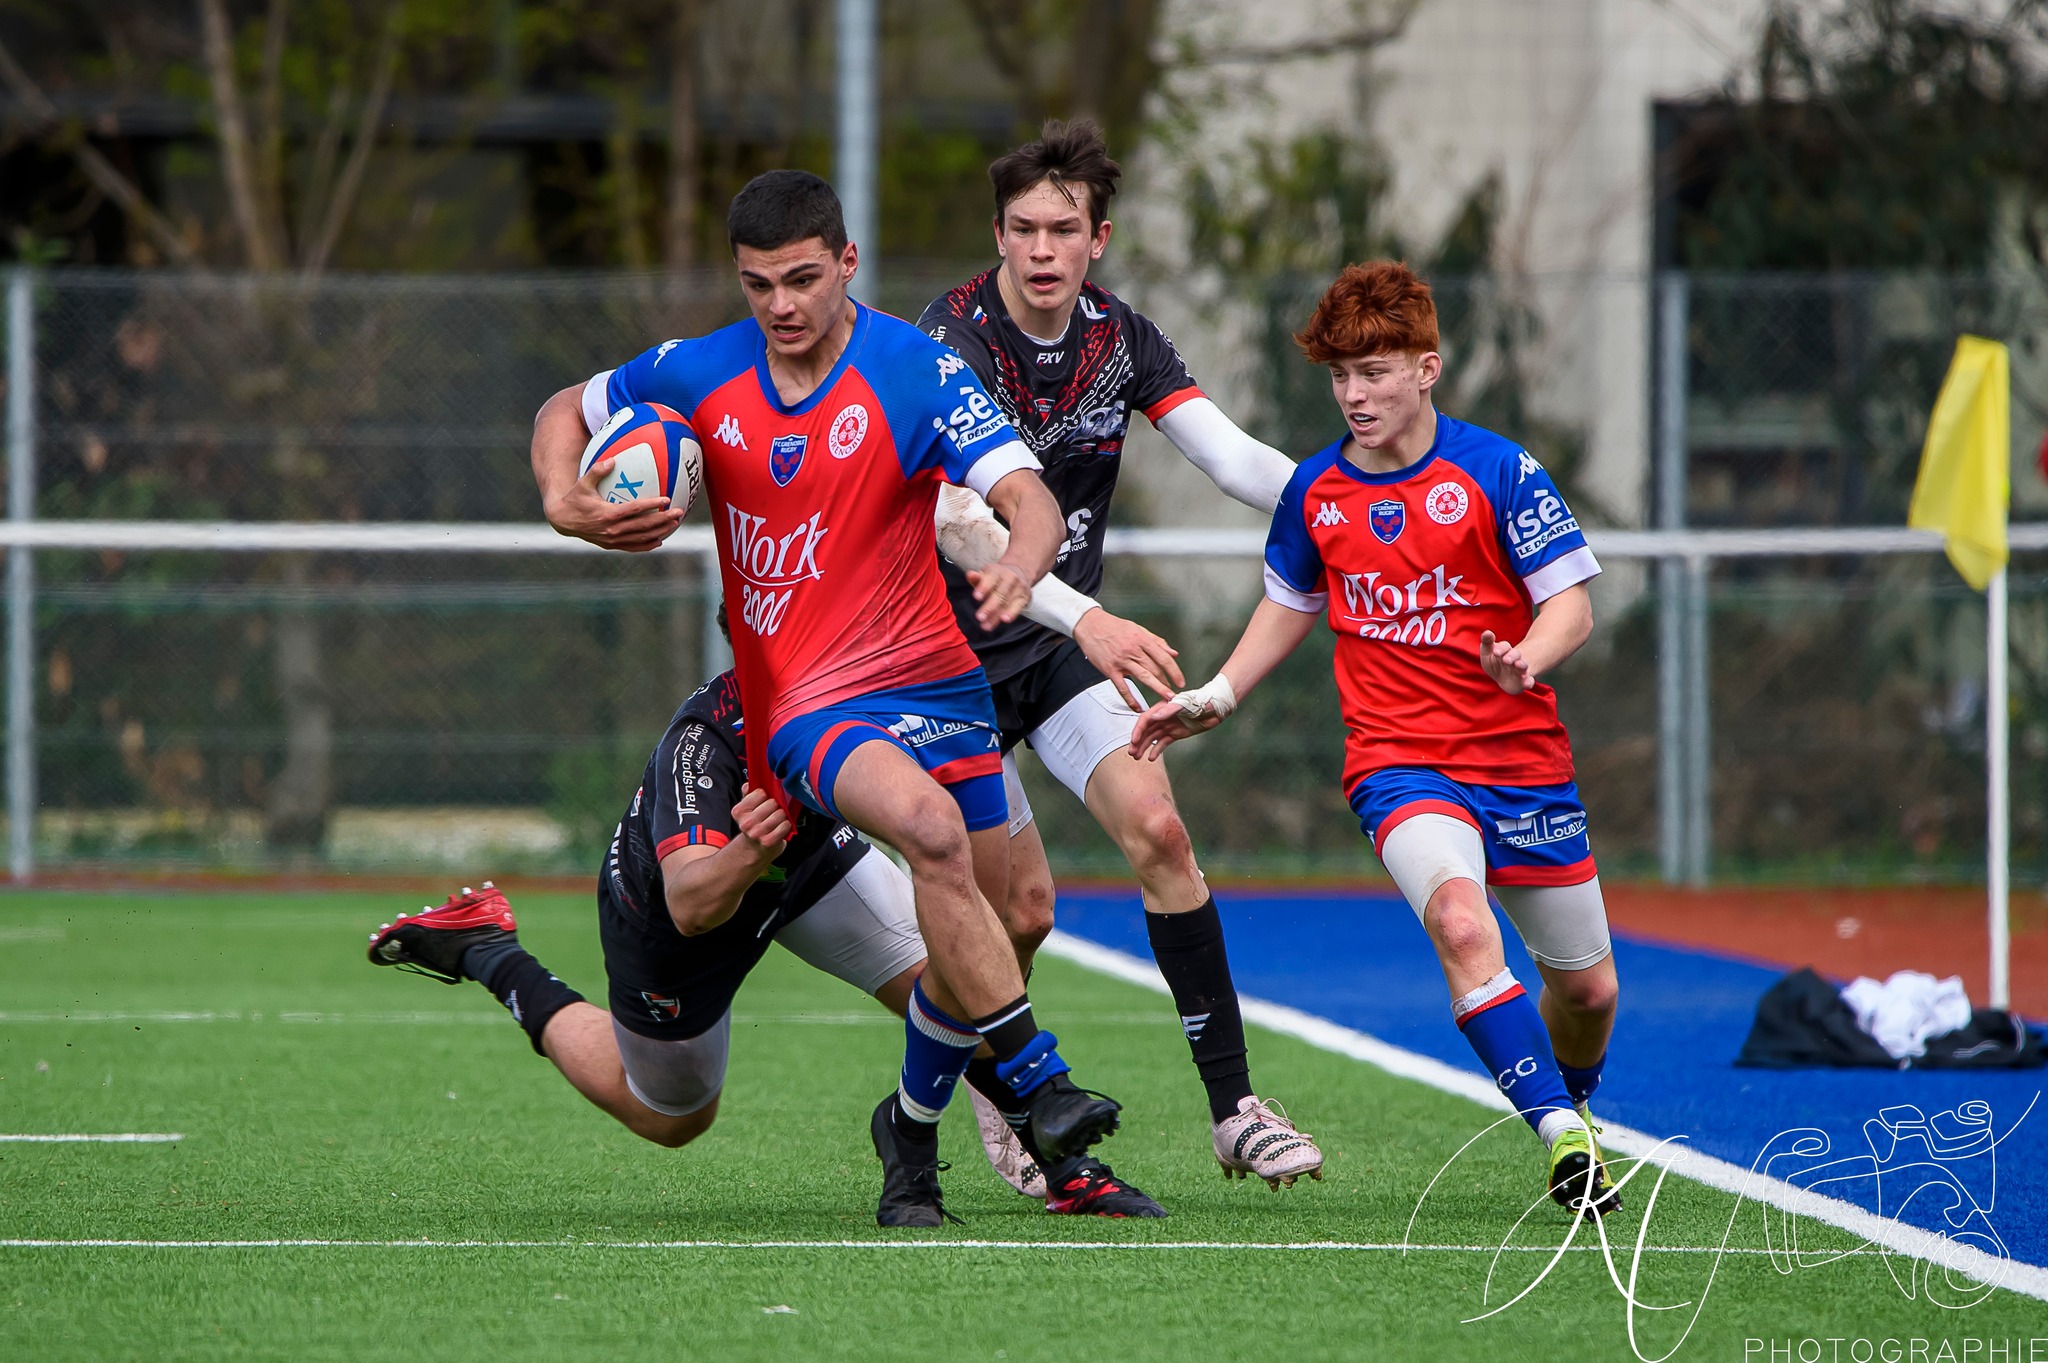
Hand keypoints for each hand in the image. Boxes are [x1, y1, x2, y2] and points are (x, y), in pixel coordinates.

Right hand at [545, 458, 683, 551]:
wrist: (563, 521)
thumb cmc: (574, 498)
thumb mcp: (582, 483)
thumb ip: (596, 471)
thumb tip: (612, 459)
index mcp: (607, 514)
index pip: (634, 509)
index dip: (651, 504)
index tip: (666, 499)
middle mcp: (612, 529)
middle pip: (643, 526)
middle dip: (663, 519)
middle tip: (679, 512)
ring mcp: (613, 539)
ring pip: (641, 538)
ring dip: (660, 531)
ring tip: (674, 524)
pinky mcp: (611, 545)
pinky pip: (633, 547)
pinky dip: (647, 545)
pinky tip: (659, 540)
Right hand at [732, 785, 792, 857]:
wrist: (754, 848)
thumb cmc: (754, 824)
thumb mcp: (747, 808)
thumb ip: (747, 793)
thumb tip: (749, 784)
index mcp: (738, 811)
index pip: (760, 793)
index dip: (766, 796)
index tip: (764, 802)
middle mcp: (746, 822)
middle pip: (771, 803)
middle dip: (775, 806)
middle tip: (772, 812)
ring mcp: (756, 833)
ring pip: (780, 813)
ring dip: (782, 816)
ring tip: (777, 820)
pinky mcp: (768, 841)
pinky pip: (785, 825)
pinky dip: (786, 825)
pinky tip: (781, 827)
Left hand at [967, 559, 1032, 628]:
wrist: (1018, 572)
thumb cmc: (995, 578)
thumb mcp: (985, 575)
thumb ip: (976, 577)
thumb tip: (970, 575)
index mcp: (996, 571)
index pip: (990, 579)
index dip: (983, 588)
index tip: (976, 597)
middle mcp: (1010, 577)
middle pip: (999, 593)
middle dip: (989, 607)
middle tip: (980, 617)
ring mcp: (1019, 587)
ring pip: (1007, 602)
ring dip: (997, 615)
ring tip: (987, 625)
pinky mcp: (1025, 597)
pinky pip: (1018, 606)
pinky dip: (1012, 613)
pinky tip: (1005, 620)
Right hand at [1074, 608, 1183, 708]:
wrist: (1090, 625)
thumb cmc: (1114, 626)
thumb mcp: (1138, 629)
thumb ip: (1157, 642)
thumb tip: (1174, 654)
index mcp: (1141, 640)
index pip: (1163, 658)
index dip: (1174, 671)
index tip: (1181, 681)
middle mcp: (1133, 650)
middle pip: (1155, 669)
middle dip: (1167, 683)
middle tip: (1174, 694)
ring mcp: (1121, 661)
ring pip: (1143, 678)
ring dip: (1157, 689)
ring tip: (1166, 699)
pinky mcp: (1110, 669)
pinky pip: (1122, 687)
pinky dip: (1130, 699)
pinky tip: (1138, 708)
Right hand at [1127, 678, 1232, 760]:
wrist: (1216, 706)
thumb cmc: (1201, 701)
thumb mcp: (1186, 704)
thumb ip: (1169, 710)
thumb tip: (1153, 717)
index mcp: (1162, 707)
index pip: (1146, 720)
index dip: (1138, 730)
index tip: (1134, 741)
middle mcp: (1163, 717)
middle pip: (1146, 730)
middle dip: (1138, 742)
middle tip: (1132, 754)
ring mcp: (1169, 726)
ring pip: (1153, 738)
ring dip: (1144, 747)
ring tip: (1137, 757)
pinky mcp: (1176, 733)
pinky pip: (1163, 743)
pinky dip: (1156, 750)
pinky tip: (1151, 758)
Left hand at [1479, 630, 1533, 693]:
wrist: (1506, 678)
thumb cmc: (1495, 662)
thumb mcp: (1487, 653)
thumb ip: (1487, 642)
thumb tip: (1487, 632)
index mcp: (1505, 650)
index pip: (1504, 646)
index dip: (1501, 648)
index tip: (1495, 652)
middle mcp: (1514, 659)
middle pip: (1515, 654)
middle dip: (1511, 656)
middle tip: (1506, 660)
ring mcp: (1520, 670)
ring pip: (1522, 666)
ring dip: (1521, 665)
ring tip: (1518, 665)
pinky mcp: (1524, 681)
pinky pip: (1529, 681)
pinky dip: (1529, 682)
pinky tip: (1528, 683)